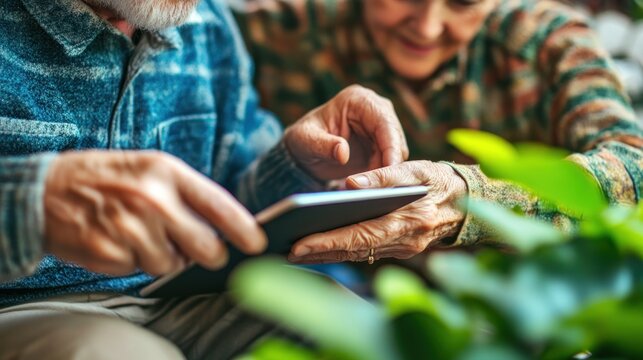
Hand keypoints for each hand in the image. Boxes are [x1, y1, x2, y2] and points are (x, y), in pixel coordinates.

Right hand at [44, 150, 266, 275]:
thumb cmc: (108, 180)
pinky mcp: (110, 253)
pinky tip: (117, 241)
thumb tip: (223, 232)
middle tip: (197, 250)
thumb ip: (187, 196)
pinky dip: (132, 262)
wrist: (45, 190)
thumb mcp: (151, 169)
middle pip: (206, 247)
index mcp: (167, 171)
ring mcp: (130, 227)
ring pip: (172, 264)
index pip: (219, 205)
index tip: (258, 244)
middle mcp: (152, 199)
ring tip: (138, 232)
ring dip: (161, 256)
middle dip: (207, 254)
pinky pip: (139, 271)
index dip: (244, 229)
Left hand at [283, 85, 408, 180]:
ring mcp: (382, 127)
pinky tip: (372, 190)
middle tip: (381, 189)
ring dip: (388, 173)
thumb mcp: (306, 141)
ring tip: (372, 192)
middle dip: (390, 164)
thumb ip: (323, 145)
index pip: (384, 123)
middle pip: (396, 139)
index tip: (389, 170)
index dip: (390, 147)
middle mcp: (376, 109)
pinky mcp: (383, 145)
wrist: (304, 151)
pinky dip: (383, 177)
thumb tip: (342, 152)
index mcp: (359, 100)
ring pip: (397, 154)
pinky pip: (391, 164)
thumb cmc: (303, 139)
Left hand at [287, 161, 466, 262]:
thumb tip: (351, 185)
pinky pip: (367, 252)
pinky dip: (344, 251)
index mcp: (409, 221)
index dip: (327, 241)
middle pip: (354, 250)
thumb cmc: (439, 179)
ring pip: (358, 254)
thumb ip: (385, 174)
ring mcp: (403, 249)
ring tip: (296, 252)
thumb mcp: (416, 169)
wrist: (468, 201)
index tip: (298, 244)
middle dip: (319, 252)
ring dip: (328, 254)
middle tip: (286, 252)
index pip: (360, 234)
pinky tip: (323, 248)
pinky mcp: (400, 249)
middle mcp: (405, 241)